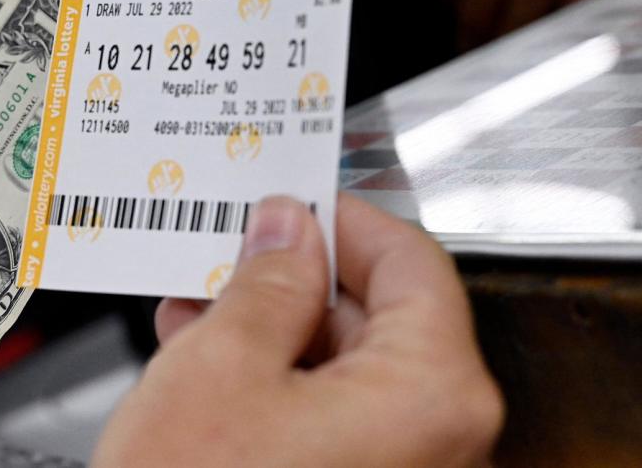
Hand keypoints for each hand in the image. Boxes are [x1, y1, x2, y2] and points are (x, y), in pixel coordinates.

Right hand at [94, 195, 501, 466]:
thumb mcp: (223, 364)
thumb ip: (266, 279)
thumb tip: (288, 231)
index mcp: (433, 392)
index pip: (411, 260)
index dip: (344, 218)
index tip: (294, 199)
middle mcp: (439, 442)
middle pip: (381, 317)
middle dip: (296, 277)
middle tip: (234, 247)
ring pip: (347, 371)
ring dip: (274, 329)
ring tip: (202, 304)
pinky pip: (333, 421)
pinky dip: (276, 385)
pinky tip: (210, 363)